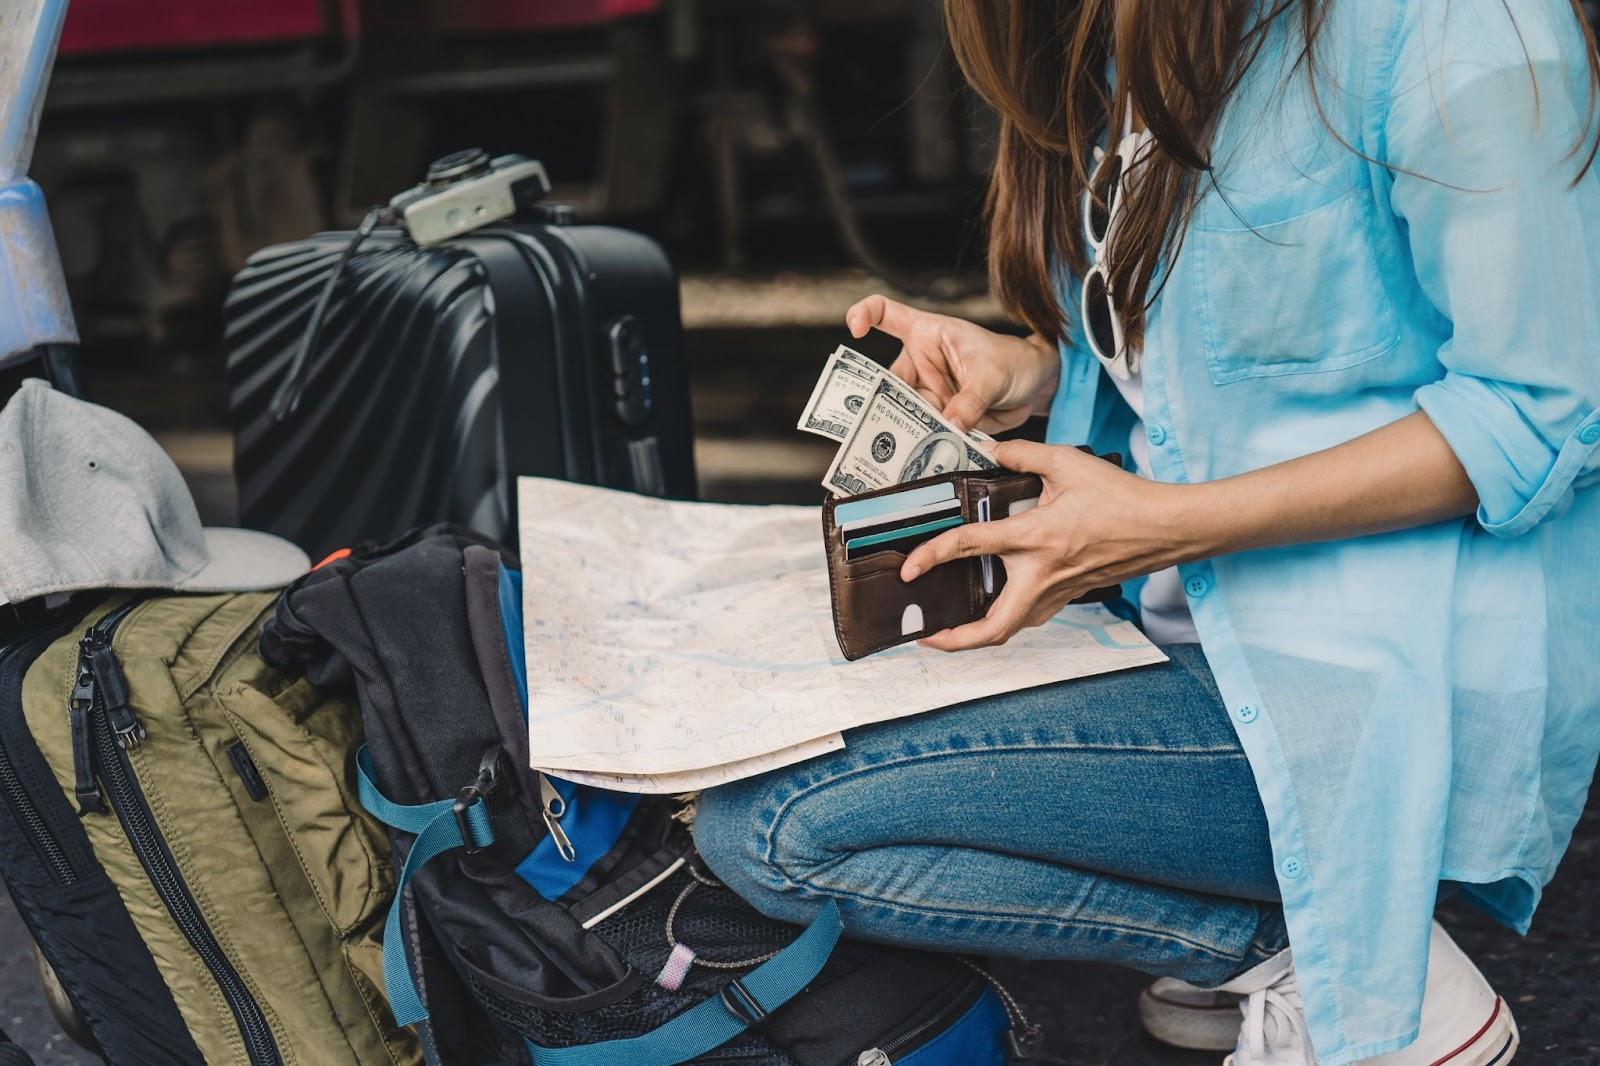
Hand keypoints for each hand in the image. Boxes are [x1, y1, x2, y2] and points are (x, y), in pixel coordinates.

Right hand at [845, 295, 1059, 433]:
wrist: (1036, 387)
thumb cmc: (1014, 362)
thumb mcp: (992, 377)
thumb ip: (969, 403)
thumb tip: (948, 427)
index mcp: (928, 334)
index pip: (886, 313)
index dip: (864, 314)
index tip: (854, 329)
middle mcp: (920, 362)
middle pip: (886, 382)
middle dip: (878, 405)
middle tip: (872, 428)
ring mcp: (927, 390)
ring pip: (902, 412)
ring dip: (902, 432)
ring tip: (899, 453)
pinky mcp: (937, 415)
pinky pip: (922, 431)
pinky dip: (919, 446)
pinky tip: (916, 461)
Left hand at [900, 441, 1209, 650]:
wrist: (1166, 528)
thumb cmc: (1123, 499)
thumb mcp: (1069, 463)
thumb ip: (1023, 455)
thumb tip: (993, 451)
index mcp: (1035, 538)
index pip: (970, 546)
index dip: (933, 556)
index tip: (910, 569)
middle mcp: (1042, 574)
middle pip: (993, 629)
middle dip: (955, 641)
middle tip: (927, 636)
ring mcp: (1058, 592)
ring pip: (1011, 629)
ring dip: (979, 635)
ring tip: (952, 629)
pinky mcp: (1070, 595)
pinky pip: (1030, 617)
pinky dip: (1006, 618)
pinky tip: (994, 603)